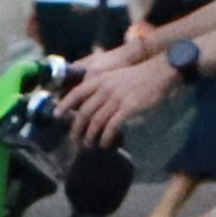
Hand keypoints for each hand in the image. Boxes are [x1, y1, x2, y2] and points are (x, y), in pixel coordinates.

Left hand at [59, 41, 181, 145]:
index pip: (76, 93)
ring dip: (90, 135)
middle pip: (84, 112)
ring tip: (88, 144)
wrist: (159, 72)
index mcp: (99, 80)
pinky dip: (105, 136)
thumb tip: (87, 104)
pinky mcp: (128, 107)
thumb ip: (100, 87)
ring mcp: (116, 98)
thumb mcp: (113, 76)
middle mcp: (104, 89)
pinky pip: (112, 125)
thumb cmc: (137, 76)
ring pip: (96, 121)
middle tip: (74, 139)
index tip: (56, 116)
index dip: (64, 105)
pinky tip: (104, 143)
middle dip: (76, 128)